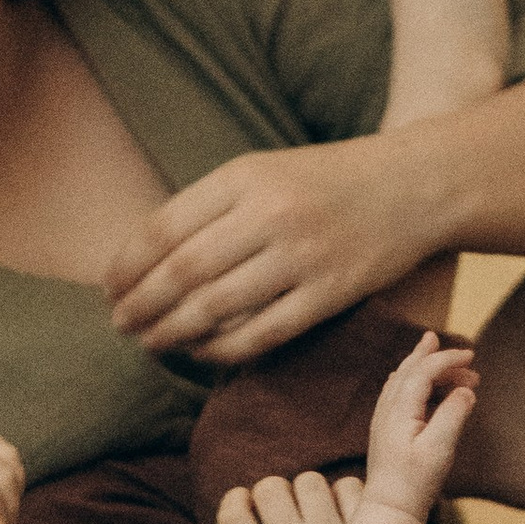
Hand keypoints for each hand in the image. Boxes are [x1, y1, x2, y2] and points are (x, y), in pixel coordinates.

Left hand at [105, 138, 422, 363]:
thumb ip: (212, 207)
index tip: (109, 288)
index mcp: (247, 175)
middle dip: (141, 305)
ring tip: (150, 343)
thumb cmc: (328, 182)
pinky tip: (202, 352)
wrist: (415, 186)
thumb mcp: (266, 171)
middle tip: (119, 324)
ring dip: (172, 332)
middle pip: (183, 272)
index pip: (165, 226)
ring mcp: (303, 256)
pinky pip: (261, 334)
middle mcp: (272, 213)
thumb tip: (144, 259)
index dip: (127, 264)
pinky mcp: (330, 294)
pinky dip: (222, 350)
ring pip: (216, 308)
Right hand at [192, 471, 363, 523]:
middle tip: (280, 514)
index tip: (245, 507)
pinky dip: (341, 496)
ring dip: (306, 494)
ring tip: (311, 517)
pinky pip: (346, 485)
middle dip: (271, 495)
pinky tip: (340, 519)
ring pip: (308, 481)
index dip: (234, 501)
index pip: (233, 514)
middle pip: (270, 487)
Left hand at [362, 333, 477, 517]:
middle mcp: (387, 410)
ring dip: (426, 369)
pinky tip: (425, 389)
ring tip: (448, 366)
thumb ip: (454, 414)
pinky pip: (399, 394)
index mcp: (400, 409)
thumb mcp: (440, 448)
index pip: (423, 370)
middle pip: (409, 370)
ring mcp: (384, 420)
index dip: (447, 359)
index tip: (472, 356)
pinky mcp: (386, 432)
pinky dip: (416, 383)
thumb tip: (466, 390)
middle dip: (434, 356)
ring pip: (402, 381)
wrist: (389, 510)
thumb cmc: (415, 482)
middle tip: (456, 349)